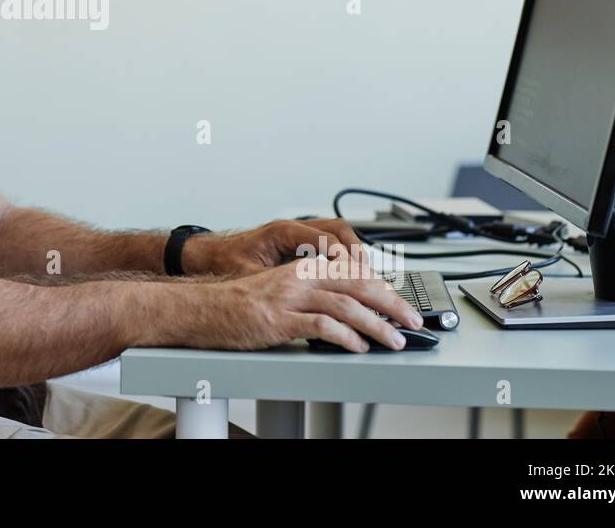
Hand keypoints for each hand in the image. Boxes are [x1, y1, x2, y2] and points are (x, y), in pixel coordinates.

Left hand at [183, 218, 363, 276]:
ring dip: (355, 257)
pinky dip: (344, 260)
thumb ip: (278, 285)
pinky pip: (330, 245)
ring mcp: (297, 234)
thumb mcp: (251, 278)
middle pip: (340, 232)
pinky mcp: (298, 244)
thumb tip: (302, 300)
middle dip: (360, 256)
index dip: (347, 261)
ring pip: (338, 236)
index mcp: (283, 232)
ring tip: (369, 282)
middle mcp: (293, 228)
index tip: (361, 279)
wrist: (208, 256)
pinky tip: (352, 280)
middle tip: (373, 281)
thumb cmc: (225, 264)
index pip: (327, 239)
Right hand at [205, 263, 423, 352]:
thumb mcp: (281, 289)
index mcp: (302, 267)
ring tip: (394, 339)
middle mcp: (298, 277)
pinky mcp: (278, 320)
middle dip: (391, 303)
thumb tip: (347, 308)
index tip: (402, 303)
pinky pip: (321, 326)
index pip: (353, 272)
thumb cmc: (239, 304)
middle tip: (413, 319)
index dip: (383, 287)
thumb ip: (311, 292)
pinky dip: (345, 337)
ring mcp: (288, 298)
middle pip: (357, 284)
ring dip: (376, 324)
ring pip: (345, 305)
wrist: (201, 309)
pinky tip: (358, 347)